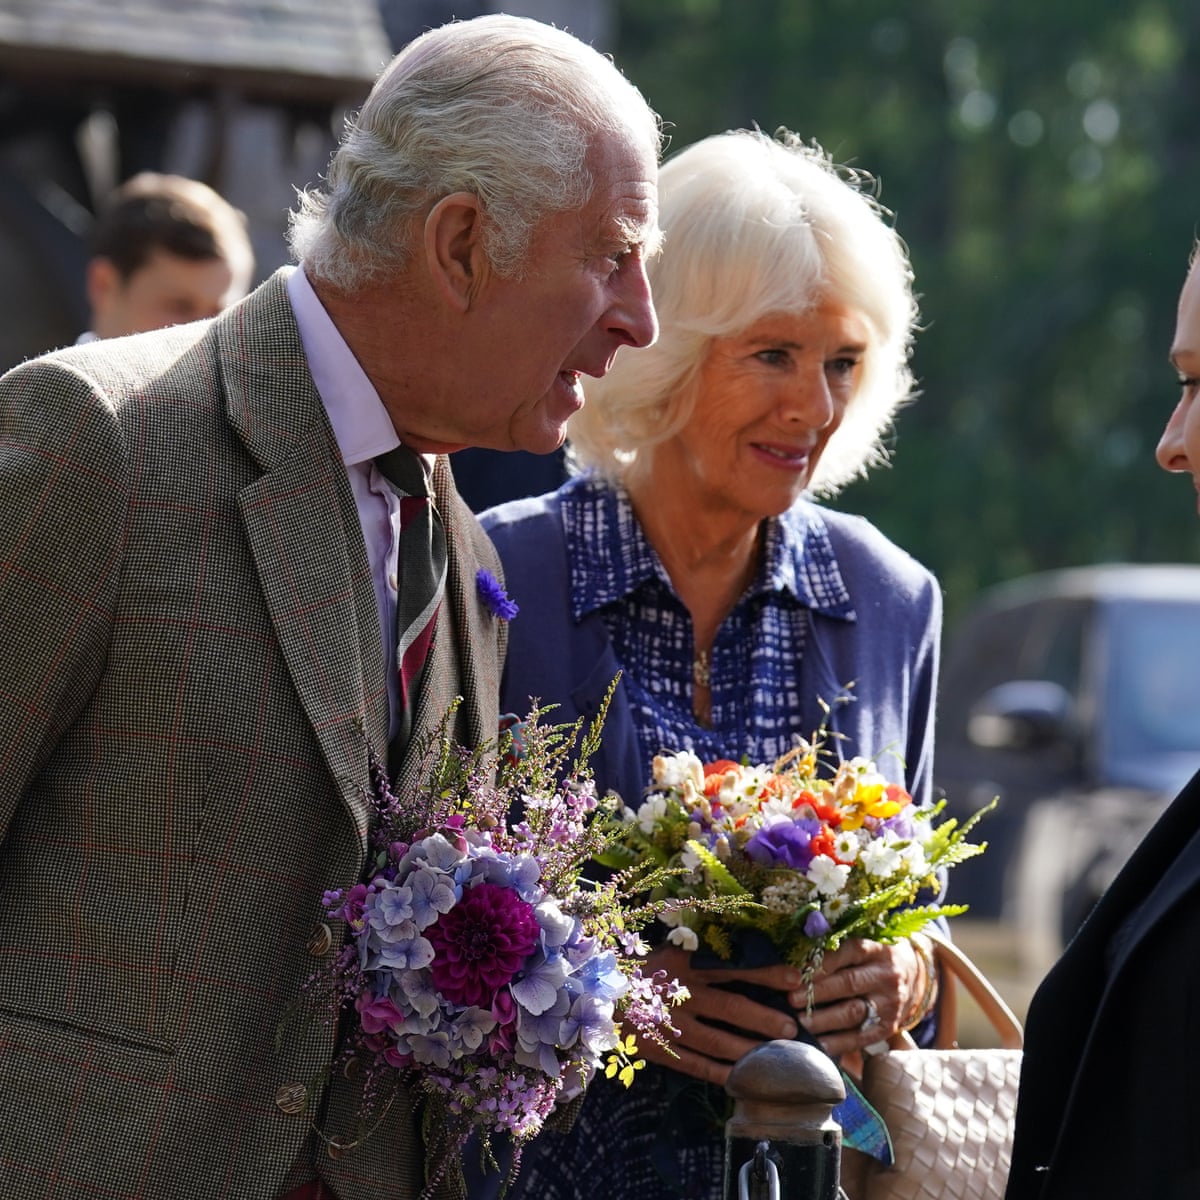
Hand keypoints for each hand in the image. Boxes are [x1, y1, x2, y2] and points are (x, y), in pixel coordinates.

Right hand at [640, 945, 801, 1087]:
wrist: (594, 993)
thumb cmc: (636, 967)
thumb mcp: (664, 949)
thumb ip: (693, 949)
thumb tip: (730, 947)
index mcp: (684, 966)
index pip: (733, 969)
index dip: (766, 974)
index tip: (795, 979)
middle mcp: (681, 994)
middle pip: (731, 1007)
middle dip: (764, 1018)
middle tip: (792, 1028)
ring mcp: (670, 1025)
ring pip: (717, 1040)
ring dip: (749, 1049)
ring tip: (777, 1057)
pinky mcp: (658, 1049)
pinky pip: (694, 1064)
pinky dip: (719, 1073)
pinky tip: (741, 1079)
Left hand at [791, 937, 921, 1058]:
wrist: (915, 975)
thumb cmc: (874, 956)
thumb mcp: (865, 942)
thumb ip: (838, 947)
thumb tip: (797, 954)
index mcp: (877, 949)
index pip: (850, 951)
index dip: (823, 961)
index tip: (798, 969)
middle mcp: (886, 976)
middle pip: (849, 983)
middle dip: (817, 992)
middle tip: (791, 998)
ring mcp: (889, 1003)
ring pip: (854, 1012)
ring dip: (824, 1019)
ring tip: (800, 1022)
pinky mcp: (888, 1027)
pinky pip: (862, 1037)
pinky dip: (839, 1043)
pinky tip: (819, 1044)